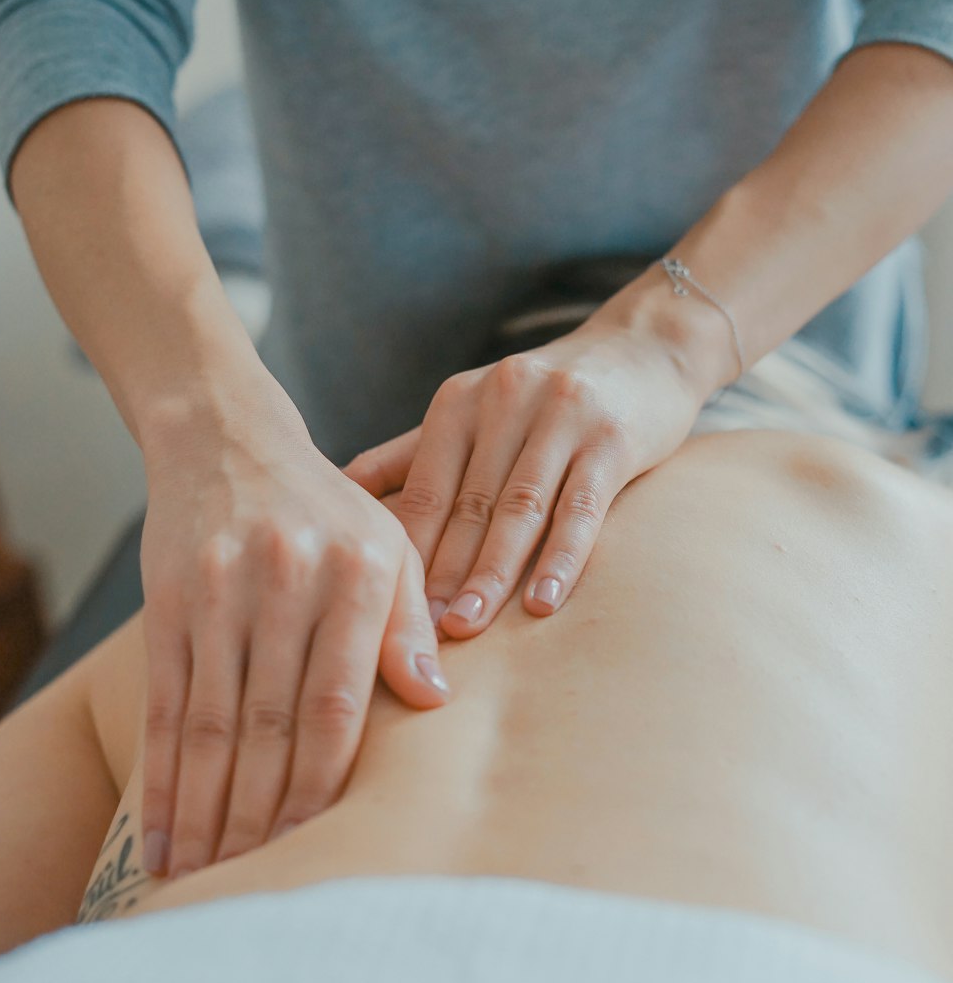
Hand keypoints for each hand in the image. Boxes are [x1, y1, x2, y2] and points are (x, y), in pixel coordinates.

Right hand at [138, 373, 448, 879]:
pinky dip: (161, 778)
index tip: (318, 849)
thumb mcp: (390, 546)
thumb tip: (435, 703)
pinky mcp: (168, 603)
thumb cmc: (328, 510)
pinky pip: (164, 706)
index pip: (338, 704)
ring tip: (203, 881)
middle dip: (261, 817)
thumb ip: (410, 624)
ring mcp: (220, 593)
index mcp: (358, 574)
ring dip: (206, 813)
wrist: (228, 439)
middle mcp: (287, 582)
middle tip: (256, 889)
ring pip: (211, 725)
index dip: (324, 785)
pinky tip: (162, 835)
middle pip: (270, 725)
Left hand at [343, 313, 706, 635]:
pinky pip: (582, 507)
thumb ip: (411, 454)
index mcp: (459, 402)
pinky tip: (542, 602)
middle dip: (440, 574)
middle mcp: (504, 401)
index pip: (422, 489)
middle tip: (417, 635)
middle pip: (467, 504)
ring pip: (519, 508)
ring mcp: (561, 416)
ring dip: (491, 573)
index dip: (403, 552)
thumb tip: (336, 492)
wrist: (644, 347)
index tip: (382, 611)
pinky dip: (561, 558)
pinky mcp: (613, 437)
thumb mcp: (474, 411)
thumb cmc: (546, 397)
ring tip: (467, 627)